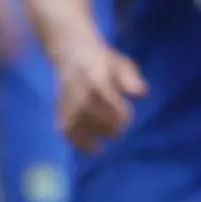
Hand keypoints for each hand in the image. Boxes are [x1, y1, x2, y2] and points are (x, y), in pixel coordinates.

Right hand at [50, 35, 145, 151]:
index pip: (109, 102)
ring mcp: (67, 101)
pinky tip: (86, 148)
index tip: (127, 118)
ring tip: (99, 147)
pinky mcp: (59, 108)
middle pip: (93, 117)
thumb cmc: (102, 61)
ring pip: (77, 125)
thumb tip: (141, 93)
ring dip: (89, 139)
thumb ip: (130, 78)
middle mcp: (79, 92)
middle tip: (116, 131)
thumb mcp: (120, 63)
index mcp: (95, 79)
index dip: (120, 114)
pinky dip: (74, 141)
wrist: (72, 53)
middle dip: (107, 128)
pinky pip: (65, 129)